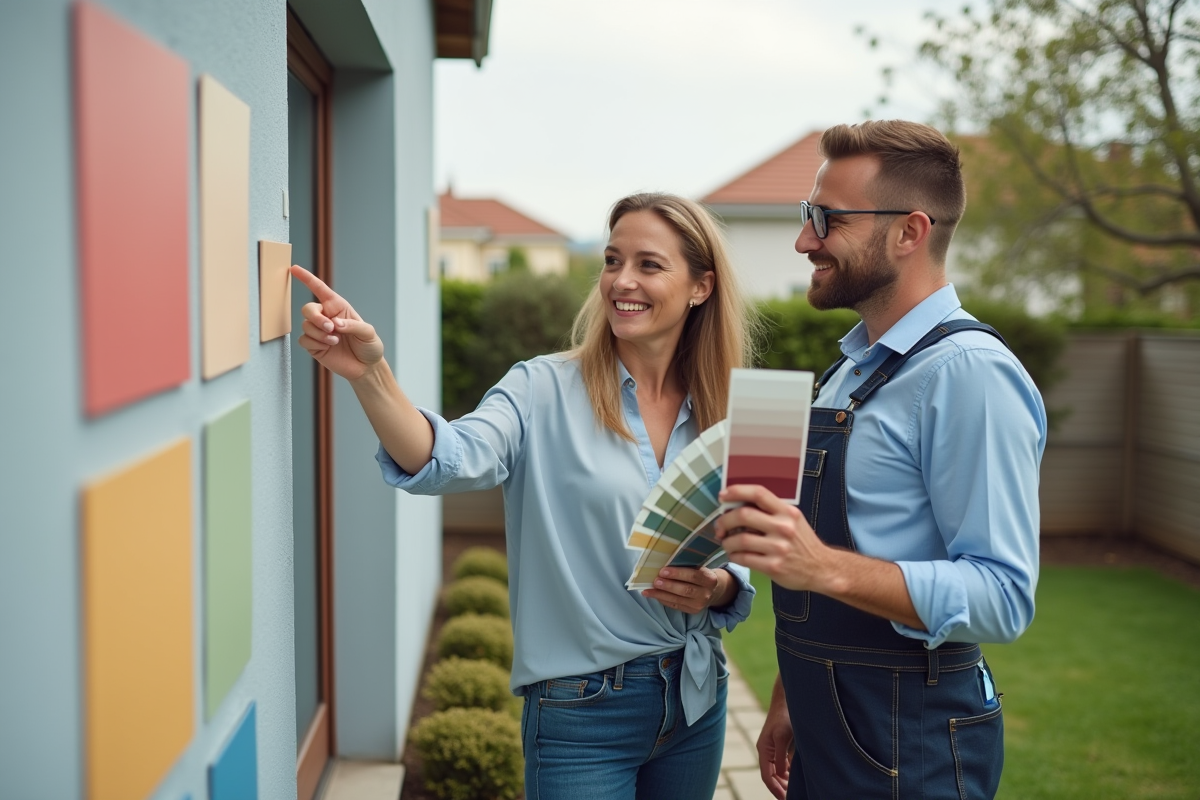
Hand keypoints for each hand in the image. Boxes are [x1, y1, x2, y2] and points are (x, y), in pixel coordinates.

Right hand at [291, 265, 384, 381]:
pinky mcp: (314, 346)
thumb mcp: (368, 333)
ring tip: (335, 341)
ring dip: (320, 334)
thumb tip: (335, 323)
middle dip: (317, 318)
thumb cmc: (369, 346)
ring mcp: (319, 332)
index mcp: (338, 307)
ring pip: (306, 326)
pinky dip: (315, 344)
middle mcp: (326, 317)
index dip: (307, 278)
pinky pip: (304, 340)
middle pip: (308, 308)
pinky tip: (328, 347)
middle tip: (331, 328)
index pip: (320, 289)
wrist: (366, 368)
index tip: (294, 269)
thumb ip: (353, 325)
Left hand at [640, 566, 726, 614]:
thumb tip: (664, 561)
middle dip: (669, 586)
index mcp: (709, 579)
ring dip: (661, 595)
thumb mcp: (700, 568)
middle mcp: (706, 593)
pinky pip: (675, 606)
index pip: (694, 576)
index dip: (678, 573)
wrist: (713, 591)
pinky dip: (663, 600)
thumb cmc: (701, 575)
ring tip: (648, 590)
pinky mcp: (692, 611)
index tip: (663, 571)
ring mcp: (699, 604)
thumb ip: (687, 566)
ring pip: (678, 600)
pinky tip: (653, 595)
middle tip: (655, 581)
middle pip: (686, 590)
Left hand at [714, 484, 830, 592]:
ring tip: (727, 543)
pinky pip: (744, 558)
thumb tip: (737, 504)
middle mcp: (783, 527)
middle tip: (720, 527)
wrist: (821, 568)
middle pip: (743, 515)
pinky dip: (734, 555)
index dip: (737, 491)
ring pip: (740, 539)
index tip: (723, 495)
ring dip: (727, 541)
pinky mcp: (773, 566)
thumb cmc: (802, 542)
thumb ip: (771, 511)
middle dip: (725, 520)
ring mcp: (779, 548)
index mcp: (787, 512)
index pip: (758, 493)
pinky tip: (735, 554)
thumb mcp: (793, 519)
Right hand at [757, 681, 793, 798]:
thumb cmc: (784, 717)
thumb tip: (779, 775)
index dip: (775, 790)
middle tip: (792, 797)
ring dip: (785, 783)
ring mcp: (773, 749)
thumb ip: (780, 757)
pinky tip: (796, 779)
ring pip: (777, 772)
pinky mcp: (780, 746)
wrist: (787, 701)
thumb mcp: (782, 737)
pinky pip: (782, 765)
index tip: (785, 799)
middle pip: (771, 776)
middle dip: (780, 788)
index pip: (767, 777)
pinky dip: (788, 774)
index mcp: (763, 750)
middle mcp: (766, 752)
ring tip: (795, 791)